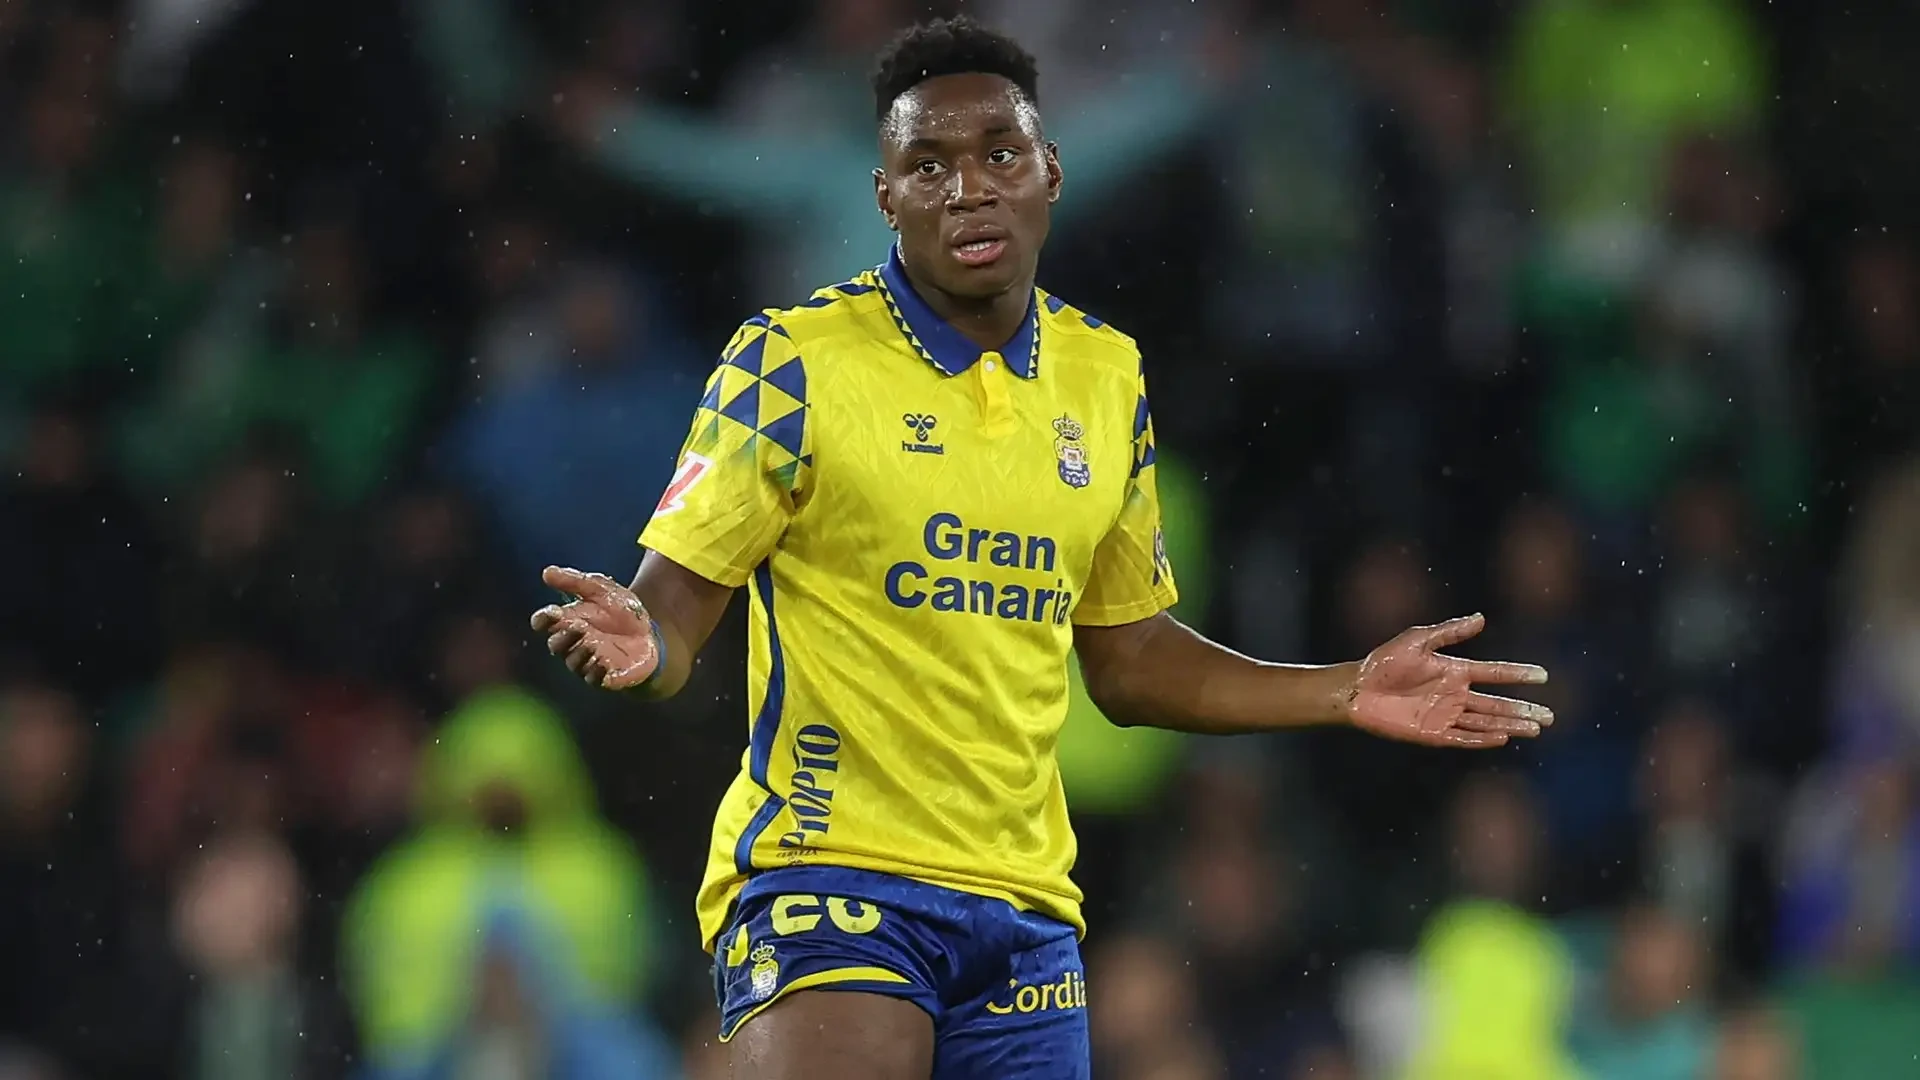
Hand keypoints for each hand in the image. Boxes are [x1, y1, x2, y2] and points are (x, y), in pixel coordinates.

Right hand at [529, 566, 659, 690]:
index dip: (542, 619)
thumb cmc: (620, 610)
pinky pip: (593, 680)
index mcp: (567, 620)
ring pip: (573, 662)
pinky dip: (596, 673)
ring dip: (580, 654)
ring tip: (592, 644)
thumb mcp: (601, 589)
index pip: (543, 622)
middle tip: (578, 627)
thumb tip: (547, 572)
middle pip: (555, 645)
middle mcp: (573, 642)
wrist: (651, 630)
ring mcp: (587, 660)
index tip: (552, 613)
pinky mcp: (604, 676)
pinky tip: (604, 663)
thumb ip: (575, 582)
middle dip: (563, 637)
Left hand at [1346, 613, 1551, 748]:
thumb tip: (1481, 617)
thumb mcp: (1418, 640)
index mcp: (1455, 671)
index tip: (1543, 676)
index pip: (1495, 673)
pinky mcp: (1433, 733)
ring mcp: (1445, 715)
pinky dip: (1483, 739)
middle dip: (1523, 709)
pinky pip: (1463, 738)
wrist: (1357, 688)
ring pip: (1486, 722)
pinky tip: (1503, 737)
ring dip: (1511, 725)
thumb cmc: (1384, 661)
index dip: (1519, 674)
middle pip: (1497, 704)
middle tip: (1550, 716)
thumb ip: (1450, 631)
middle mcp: (1455, 695)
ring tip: (1536, 727)